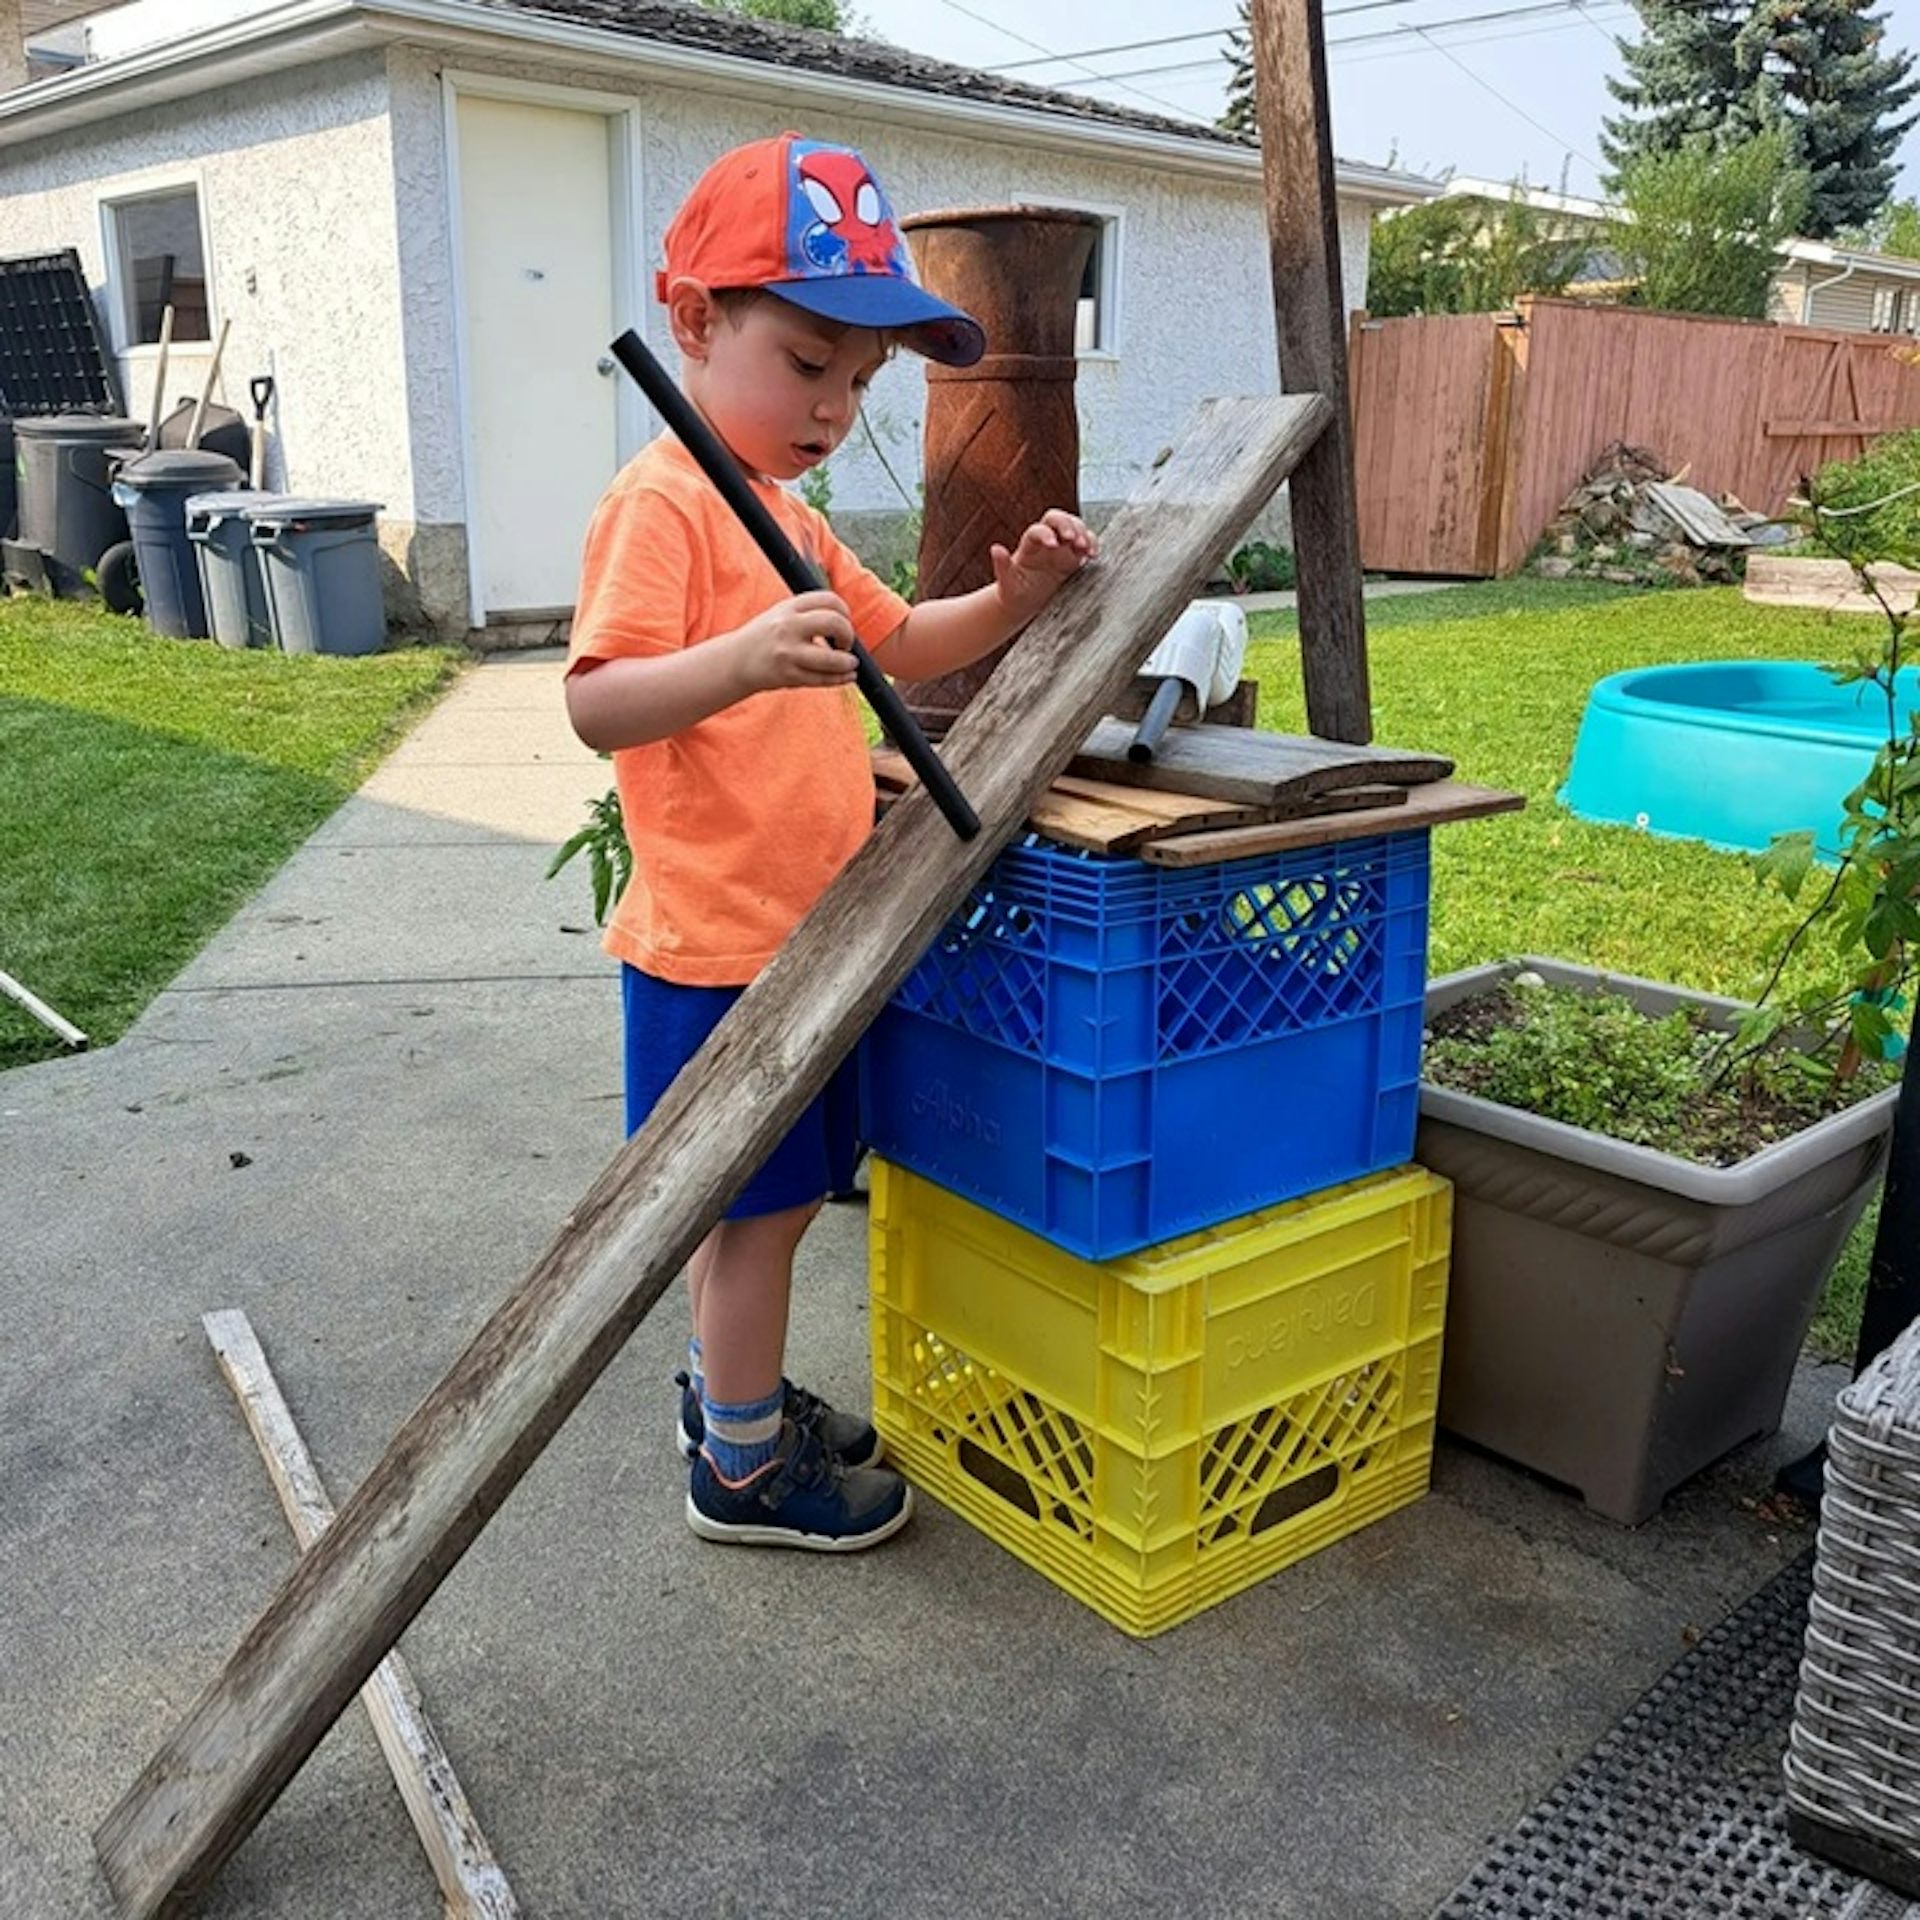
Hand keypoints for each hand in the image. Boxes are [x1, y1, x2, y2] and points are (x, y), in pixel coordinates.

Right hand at [727, 590, 858, 694]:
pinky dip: (840, 679)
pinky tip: (847, 676)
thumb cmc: (765, 637)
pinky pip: (822, 679)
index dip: (844, 611)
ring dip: (848, 663)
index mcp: (788, 607)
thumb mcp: (781, 614)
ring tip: (850, 663)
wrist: (735, 661)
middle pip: (835, 623)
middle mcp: (788, 627)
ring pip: (832, 659)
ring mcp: (788, 653)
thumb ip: (808, 613)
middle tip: (845, 643)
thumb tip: (845, 622)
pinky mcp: (789, 676)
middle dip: (848, 634)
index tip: (844, 621)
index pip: (829, 600)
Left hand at [990, 510, 1097, 623]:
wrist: (1024, 603)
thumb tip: (995, 549)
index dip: (1045, 533)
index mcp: (1028, 546)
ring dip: (1082, 533)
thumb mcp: (1006, 583)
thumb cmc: (1014, 592)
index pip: (1037, 531)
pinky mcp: (1073, 557)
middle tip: (1073, 538)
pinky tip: (1093, 554)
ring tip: (1085, 547)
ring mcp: (1060, 547)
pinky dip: (1092, 545)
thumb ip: (1002, 566)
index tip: (1053, 544)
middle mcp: (1045, 541)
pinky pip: (1085, 544)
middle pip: (1057, 519)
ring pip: (1073, 527)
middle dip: (1067, 524)